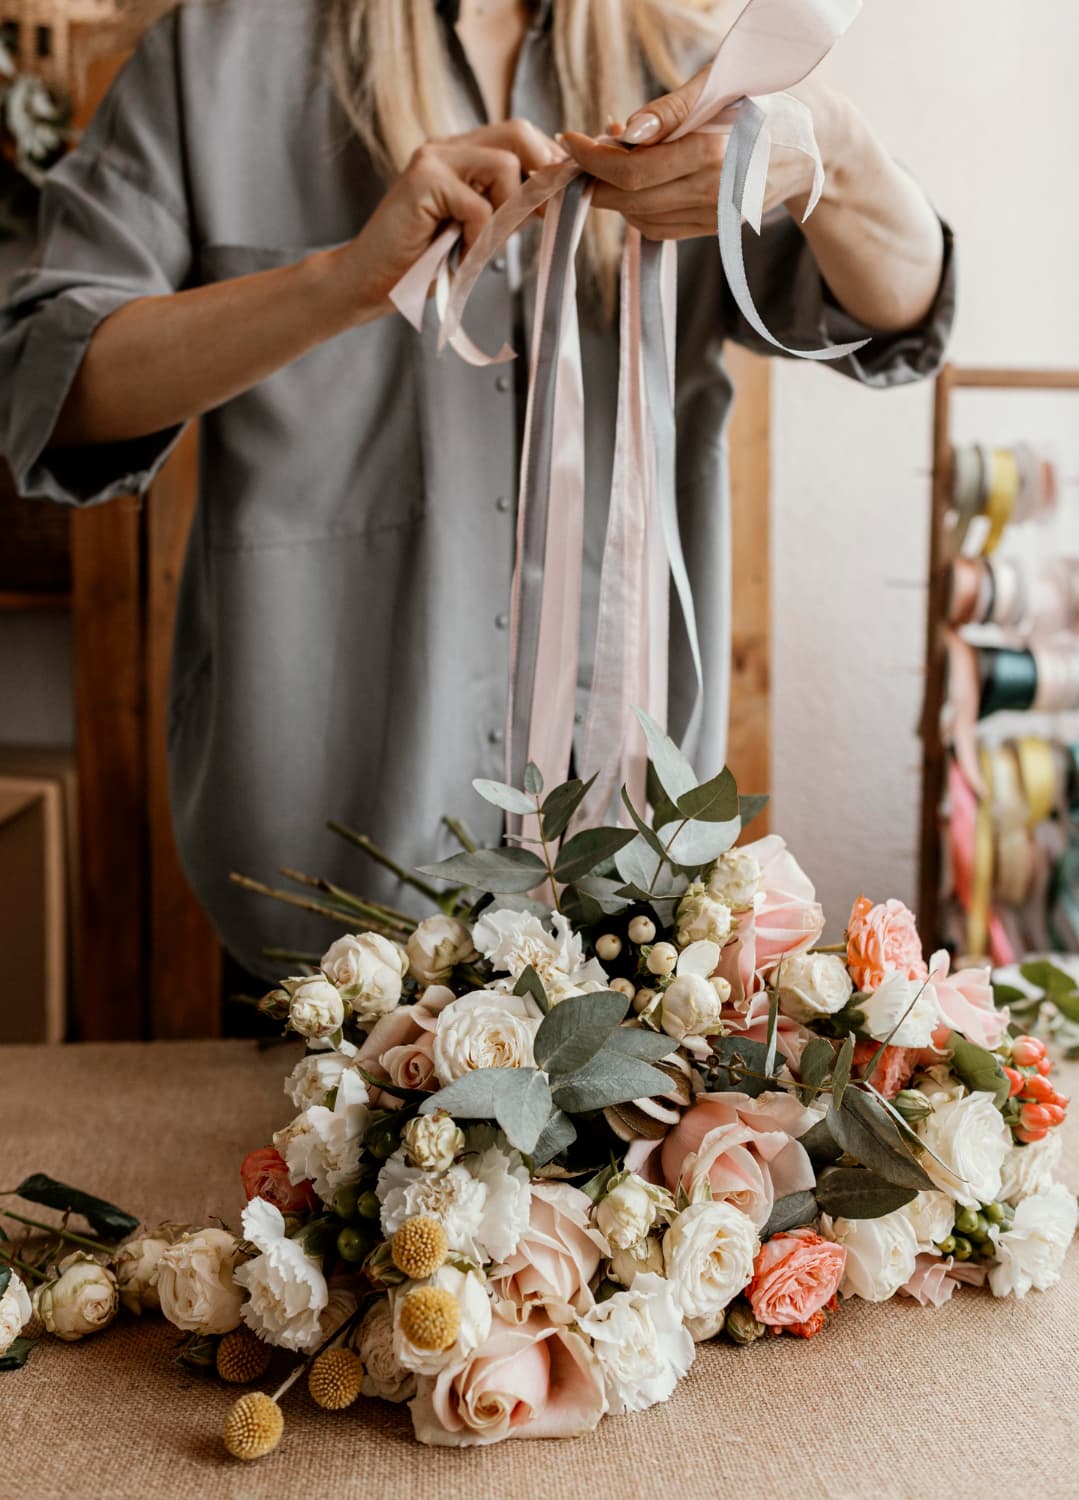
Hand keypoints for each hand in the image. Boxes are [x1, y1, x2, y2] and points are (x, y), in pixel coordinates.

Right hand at [331, 120, 560, 315]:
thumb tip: (551, 198)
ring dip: (505, 214)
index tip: (555, 201)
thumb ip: (507, 209)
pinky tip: (459, 256)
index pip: (519, 134)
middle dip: (540, 175)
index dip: (546, 163)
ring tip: (480, 246)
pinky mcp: (422, 180)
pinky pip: (479, 206)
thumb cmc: (422, 264)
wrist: (371, 283)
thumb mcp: (478, 232)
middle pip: (517, 131)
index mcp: (461, 154)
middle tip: (540, 216)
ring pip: (504, 165)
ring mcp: (433, 159)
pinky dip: (478, 239)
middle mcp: (447, 147)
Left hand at [560, 68, 830, 241]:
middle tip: (579, 153)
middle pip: (631, 200)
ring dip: (614, 194)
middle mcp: (714, 195)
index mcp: (716, 154)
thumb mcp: (727, 84)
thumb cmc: (772, 97)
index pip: (634, 171)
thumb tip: (625, 130)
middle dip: (596, 178)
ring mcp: (716, 219)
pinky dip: (637, 206)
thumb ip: (673, 108)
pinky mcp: (716, 230)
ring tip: (607, 160)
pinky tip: (635, 181)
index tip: (570, 141)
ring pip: (641, 218)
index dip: (593, 160)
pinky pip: (661, 227)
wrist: (819, 142)